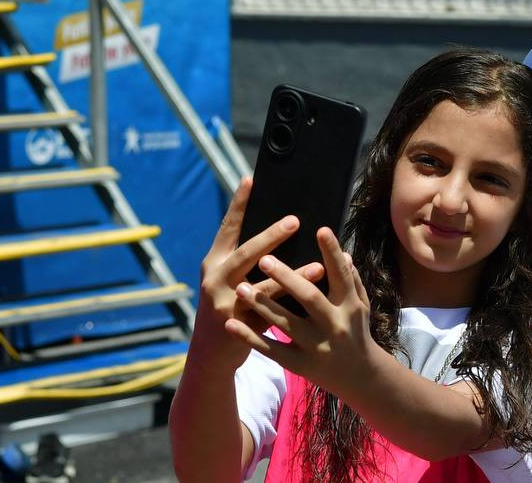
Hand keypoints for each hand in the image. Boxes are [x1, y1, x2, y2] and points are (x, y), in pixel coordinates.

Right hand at [192, 177, 317, 373]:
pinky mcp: (240, 327)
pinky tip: (316, 298)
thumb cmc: (228, 304)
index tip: (251, 179)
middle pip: (245, 254)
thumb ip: (246, 258)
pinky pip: (273, 314)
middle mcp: (215, 280)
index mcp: (214, 262)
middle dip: (271, 236)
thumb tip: (281, 227)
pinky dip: (295, 305)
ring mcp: (225, 305)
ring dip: (293, 276)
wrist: (212, 353)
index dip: (239, 204)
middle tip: (295, 221)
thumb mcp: (228, 278)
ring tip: (319, 265)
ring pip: (263, 288)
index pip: (228, 228)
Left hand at [225, 227, 379, 395]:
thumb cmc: (357, 331)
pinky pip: (271, 350)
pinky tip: (232, 324)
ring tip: (240, 288)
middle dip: (286, 278)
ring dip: (262, 305)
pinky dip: (251, 337)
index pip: (342, 275)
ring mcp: (316, 347)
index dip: (332, 252)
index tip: (320, 229)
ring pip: (285, 324)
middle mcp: (334, 326)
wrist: (358, 377)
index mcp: (351, 307)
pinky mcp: (299, 365)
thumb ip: (352, 280)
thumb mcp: (361, 305)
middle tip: (265, 259)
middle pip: (309, 298)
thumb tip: (344, 252)